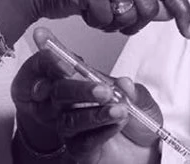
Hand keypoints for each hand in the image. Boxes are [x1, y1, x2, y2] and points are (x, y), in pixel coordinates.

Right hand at [0, 0, 189, 37]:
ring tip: (98, 11)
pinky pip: (106, 18)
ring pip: (129, 15)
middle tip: (116, 18)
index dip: (182, 11)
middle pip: (150, 8)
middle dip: (135, 22)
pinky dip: (96, 23)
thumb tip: (170, 12)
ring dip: (113, 23)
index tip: (188, 32)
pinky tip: (85, 10)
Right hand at [12, 49, 161, 162]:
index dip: (51, 51)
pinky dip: (101, 132)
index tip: (42, 36)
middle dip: (79, 88)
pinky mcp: (78, 150)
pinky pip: (82, 141)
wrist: (147, 153)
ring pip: (70, 119)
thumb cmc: (138, 121)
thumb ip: (134, 93)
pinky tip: (116, 125)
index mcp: (83, 82)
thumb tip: (124, 83)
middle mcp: (71, 103)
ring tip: (119, 109)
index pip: (61, 64)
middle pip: (59, 92)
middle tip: (102, 90)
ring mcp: (72, 126)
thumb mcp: (143, 101)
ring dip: (95, 113)